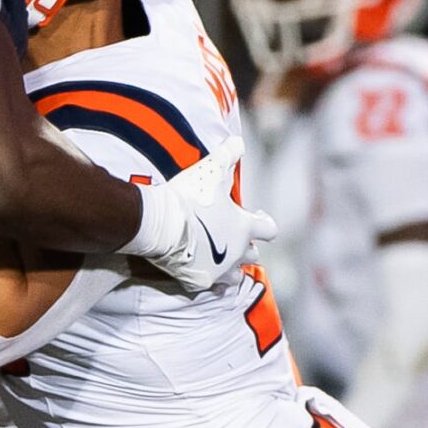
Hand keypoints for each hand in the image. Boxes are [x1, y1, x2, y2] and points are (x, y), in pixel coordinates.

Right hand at [131, 138, 276, 292]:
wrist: (157, 223)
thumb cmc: (187, 197)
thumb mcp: (210, 170)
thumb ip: (227, 155)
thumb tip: (238, 140)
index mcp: (245, 227)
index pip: (269, 229)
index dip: (264, 222)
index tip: (256, 215)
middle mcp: (237, 252)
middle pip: (253, 255)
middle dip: (247, 247)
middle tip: (233, 237)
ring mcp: (218, 269)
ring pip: (236, 275)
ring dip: (232, 268)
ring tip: (221, 260)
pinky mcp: (198, 280)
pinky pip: (210, 287)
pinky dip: (209, 281)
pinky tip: (201, 274)